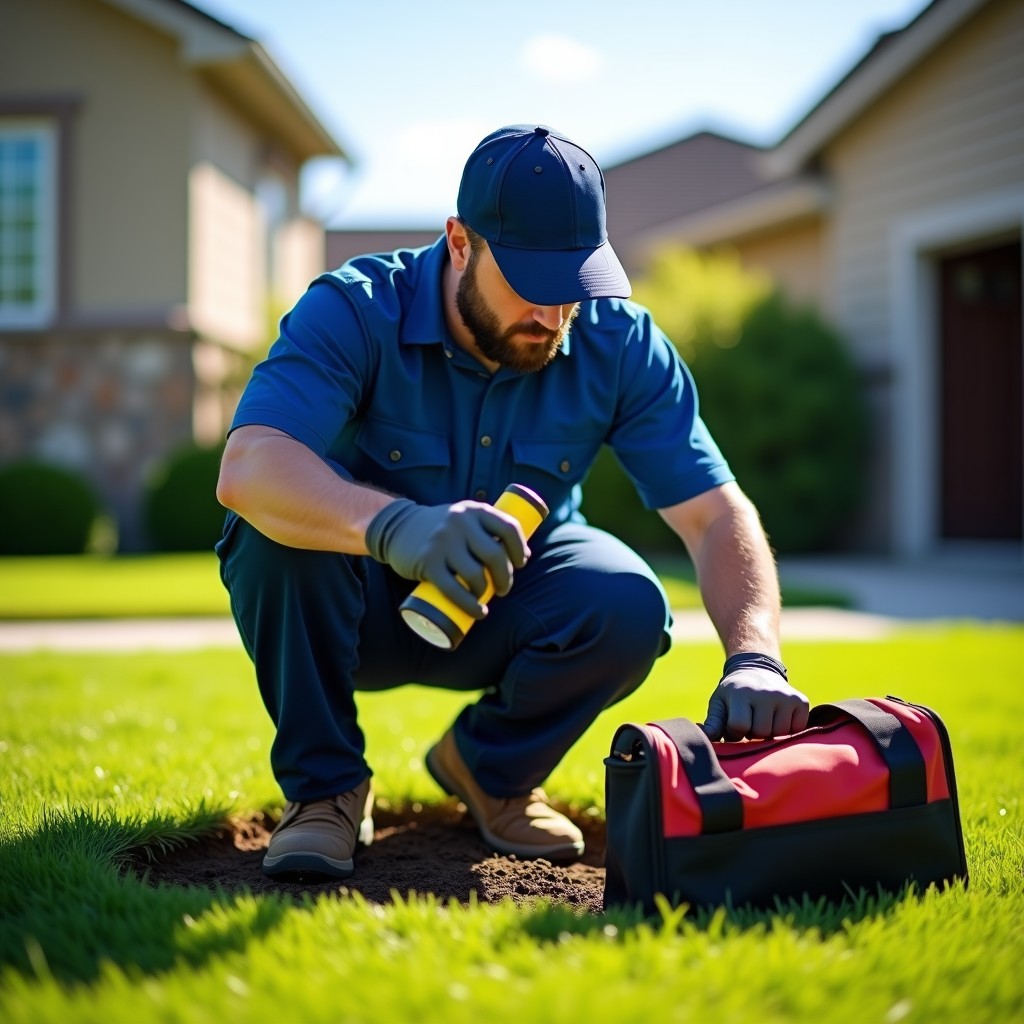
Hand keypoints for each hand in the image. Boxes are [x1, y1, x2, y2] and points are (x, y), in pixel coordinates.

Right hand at [365, 498, 528, 616]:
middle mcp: (460, 522)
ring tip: (485, 599)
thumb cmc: (442, 529)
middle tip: (503, 588)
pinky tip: (478, 612)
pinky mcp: (427, 562)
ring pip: (476, 574)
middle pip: (495, 555)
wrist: (397, 527)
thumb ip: (488, 529)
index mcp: (474, 510)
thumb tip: (524, 554)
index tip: (520, 563)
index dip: (519, 549)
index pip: (508, 528)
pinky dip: (469, 605)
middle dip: (505, 577)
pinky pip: (453, 589)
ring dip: (485, 593)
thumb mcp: (464, 517)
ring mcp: (442, 542)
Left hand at [701, 665, 808, 740]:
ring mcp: (785, 696)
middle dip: (753, 733)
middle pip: (761, 732)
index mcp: (741, 692)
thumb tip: (704, 735)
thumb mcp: (719, 703)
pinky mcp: (801, 701)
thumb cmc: (734, 694)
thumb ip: (713, 722)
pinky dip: (787, 729)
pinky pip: (796, 730)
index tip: (734, 725)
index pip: (739, 726)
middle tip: (751, 719)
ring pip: (779, 734)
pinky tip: (778, 717)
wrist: (756, 670)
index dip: (735, 732)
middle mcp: (765, 692)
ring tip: (763, 718)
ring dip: (770, 733)